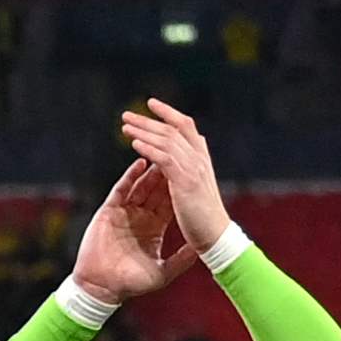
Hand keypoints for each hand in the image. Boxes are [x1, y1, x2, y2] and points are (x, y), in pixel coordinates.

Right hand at [69, 157, 192, 307]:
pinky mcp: (109, 212)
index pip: (171, 201)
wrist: (101, 288)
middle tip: (181, 155)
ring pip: (141, 185)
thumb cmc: (130, 284)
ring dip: (153, 170)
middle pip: (158, 189)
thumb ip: (182, 259)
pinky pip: (122, 189)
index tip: (195, 173)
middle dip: (169, 173)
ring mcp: (124, 213)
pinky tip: (141, 163)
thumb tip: (203, 248)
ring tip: (164, 153)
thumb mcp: (163, 272)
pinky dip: (131, 176)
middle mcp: (141, 217)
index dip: (182, 188)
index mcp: (155, 227)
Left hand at [120, 97, 233, 259]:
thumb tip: (172, 165)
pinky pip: (164, 159)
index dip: (169, 114)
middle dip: (149, 120)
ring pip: (167, 141)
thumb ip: (186, 173)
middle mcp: (199, 159)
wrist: (216, 235)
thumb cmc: (203, 218)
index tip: (151, 105)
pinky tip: (134, 143)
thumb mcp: (194, 190)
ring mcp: (193, 168)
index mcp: (201, 159)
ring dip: (144, 131)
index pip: (185, 128)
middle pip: (173, 130)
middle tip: (127, 114)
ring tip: (124, 126)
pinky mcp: (184, 181)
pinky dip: (149, 148)